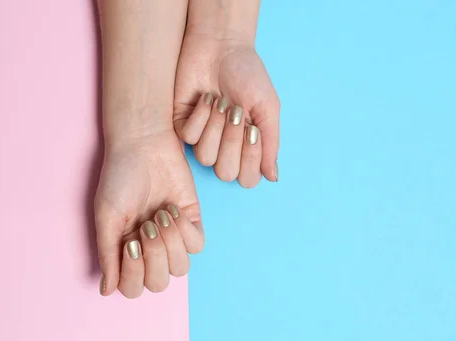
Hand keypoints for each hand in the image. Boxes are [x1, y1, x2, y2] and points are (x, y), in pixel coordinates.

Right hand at [94, 130, 203, 297]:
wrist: (143, 144)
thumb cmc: (120, 177)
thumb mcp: (106, 216)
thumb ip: (107, 254)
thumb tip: (106, 290)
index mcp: (125, 250)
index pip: (133, 288)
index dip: (133, 274)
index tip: (129, 243)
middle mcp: (149, 249)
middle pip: (159, 283)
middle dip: (154, 258)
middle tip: (146, 226)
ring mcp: (172, 237)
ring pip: (180, 268)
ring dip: (170, 243)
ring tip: (159, 215)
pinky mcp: (192, 221)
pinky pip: (197, 245)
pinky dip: (185, 230)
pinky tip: (173, 209)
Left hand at [174, 33, 279, 187]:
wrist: (221, 46)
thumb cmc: (247, 74)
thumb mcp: (267, 107)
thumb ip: (271, 143)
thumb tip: (273, 177)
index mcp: (246, 147)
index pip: (247, 178)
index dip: (250, 159)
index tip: (253, 130)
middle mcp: (224, 148)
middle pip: (225, 173)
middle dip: (232, 142)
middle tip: (237, 113)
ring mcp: (202, 138)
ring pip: (205, 157)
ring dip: (216, 127)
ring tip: (222, 102)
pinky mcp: (182, 125)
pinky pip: (189, 138)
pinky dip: (200, 117)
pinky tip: (207, 99)